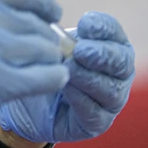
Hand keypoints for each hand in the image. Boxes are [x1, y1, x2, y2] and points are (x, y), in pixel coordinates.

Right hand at [0, 0, 69, 133]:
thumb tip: (29, 17)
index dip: (44, 7)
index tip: (49, 17)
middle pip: (35, 25)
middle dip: (45, 40)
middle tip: (48, 53)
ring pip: (43, 50)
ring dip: (49, 61)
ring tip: (45, 68)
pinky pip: (44, 78)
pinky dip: (53, 79)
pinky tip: (50, 81)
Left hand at [0, 11, 134, 142]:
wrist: (26, 99)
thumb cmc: (42, 64)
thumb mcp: (47, 45)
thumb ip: (59, 36)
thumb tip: (63, 35)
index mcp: (109, 45)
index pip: (114, 32)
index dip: (103, 27)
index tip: (85, 24)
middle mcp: (117, 72)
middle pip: (121, 61)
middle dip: (102, 55)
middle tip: (81, 51)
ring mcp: (112, 99)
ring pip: (110, 88)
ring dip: (88, 77)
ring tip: (68, 70)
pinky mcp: (98, 123)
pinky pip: (95, 111)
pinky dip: (80, 98)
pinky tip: (65, 87)